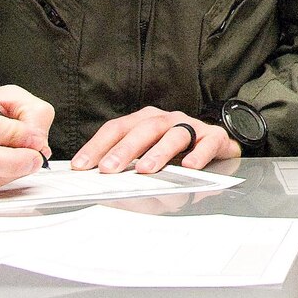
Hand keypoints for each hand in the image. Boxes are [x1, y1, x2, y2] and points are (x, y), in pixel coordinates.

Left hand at [72, 106, 237, 172]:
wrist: (216, 143)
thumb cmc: (176, 150)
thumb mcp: (147, 151)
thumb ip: (125, 161)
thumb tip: (93, 177)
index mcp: (145, 120)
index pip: (117, 128)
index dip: (98, 145)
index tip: (81, 165)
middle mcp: (167, 120)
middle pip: (144, 128)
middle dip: (125, 149)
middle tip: (109, 168)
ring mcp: (192, 127)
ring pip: (174, 134)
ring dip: (159, 152)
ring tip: (145, 169)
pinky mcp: (214, 137)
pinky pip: (207, 143)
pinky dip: (198, 154)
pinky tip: (189, 167)